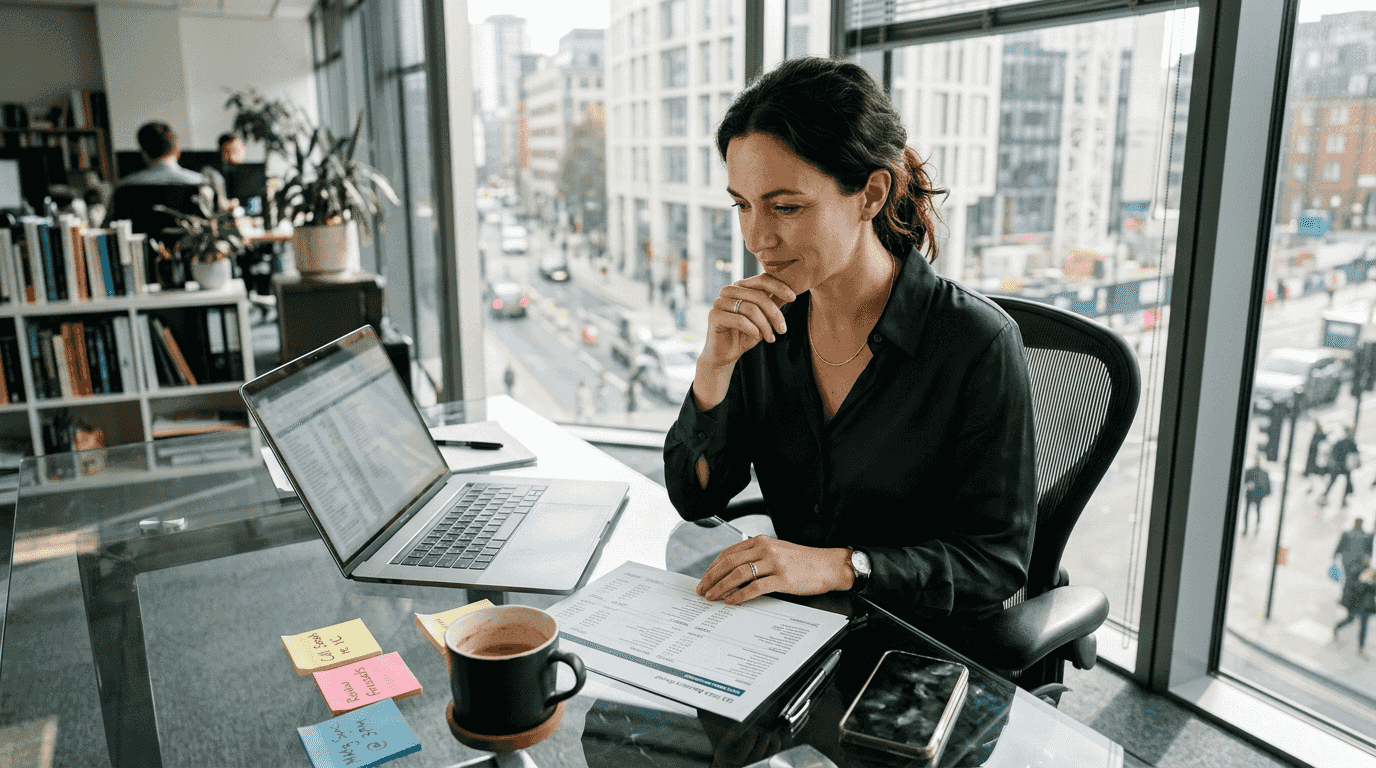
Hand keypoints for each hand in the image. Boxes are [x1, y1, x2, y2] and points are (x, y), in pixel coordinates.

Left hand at [696, 535, 851, 604]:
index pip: (728, 553)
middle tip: (702, 590)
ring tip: (712, 597)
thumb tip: (732, 573)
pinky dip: (739, 595)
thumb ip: (756, 556)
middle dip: (712, 578)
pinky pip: (755, 588)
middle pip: (729, 563)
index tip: (705, 578)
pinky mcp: (782, 579)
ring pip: (738, 574)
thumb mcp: (777, 551)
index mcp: (761, 541)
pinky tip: (731, 601)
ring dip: (721, 587)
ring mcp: (774, 563)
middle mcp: (765, 549)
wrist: (829, 565)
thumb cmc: (803, 561)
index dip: (713, 567)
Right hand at [701, 275, 796, 370]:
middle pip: (758, 295)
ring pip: (751, 309)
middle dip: (774, 314)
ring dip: (765, 325)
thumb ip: (772, 305)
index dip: (778, 287)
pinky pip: (740, 320)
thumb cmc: (745, 335)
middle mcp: (729, 291)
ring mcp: (719, 302)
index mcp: (740, 287)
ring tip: (770, 338)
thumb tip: (791, 294)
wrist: (726, 354)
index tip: (793, 298)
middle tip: (782, 330)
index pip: (762, 280)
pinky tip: (757, 337)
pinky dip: (753, 330)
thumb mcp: (763, 319)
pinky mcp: (714, 315)